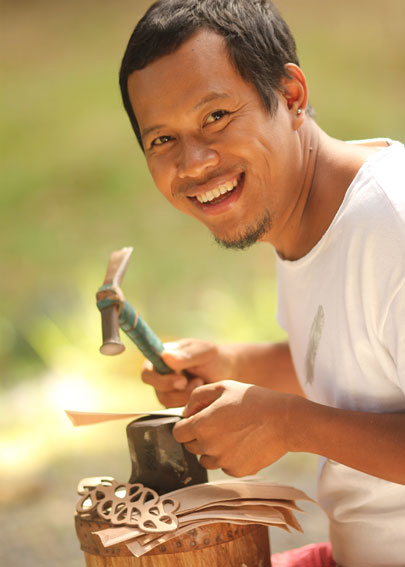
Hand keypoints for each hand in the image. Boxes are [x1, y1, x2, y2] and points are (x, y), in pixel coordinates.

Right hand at [141, 338, 234, 407]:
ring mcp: (168, 390)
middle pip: (157, 390)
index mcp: (161, 359)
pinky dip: (191, 404)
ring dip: (187, 396)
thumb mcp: (204, 352)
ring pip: (168, 402)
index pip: (147, 372)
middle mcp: (161, 375)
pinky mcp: (176, 403)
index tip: (182, 381)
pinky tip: (202, 393)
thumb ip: (186, 355)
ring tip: (202, 382)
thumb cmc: (213, 357)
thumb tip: (165, 357)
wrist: (226, 372)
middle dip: (178, 391)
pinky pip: (176, 410)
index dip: (160, 380)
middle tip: (198, 382)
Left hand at [173, 380, 292, 476]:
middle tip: (219, 424)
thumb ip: (198, 396)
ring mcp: (223, 461)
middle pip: (190, 447)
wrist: (284, 420)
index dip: (185, 425)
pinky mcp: (237, 471)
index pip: (178, 433)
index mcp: (202, 425)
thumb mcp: (223, 387)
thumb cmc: (253, 400)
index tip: (196, 420)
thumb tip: (186, 412)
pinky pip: (224, 466)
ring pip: (206, 460)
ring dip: (212, 449)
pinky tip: (243, 443)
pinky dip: (229, 457)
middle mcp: (209, 446)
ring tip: (232, 433)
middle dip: (199, 436)